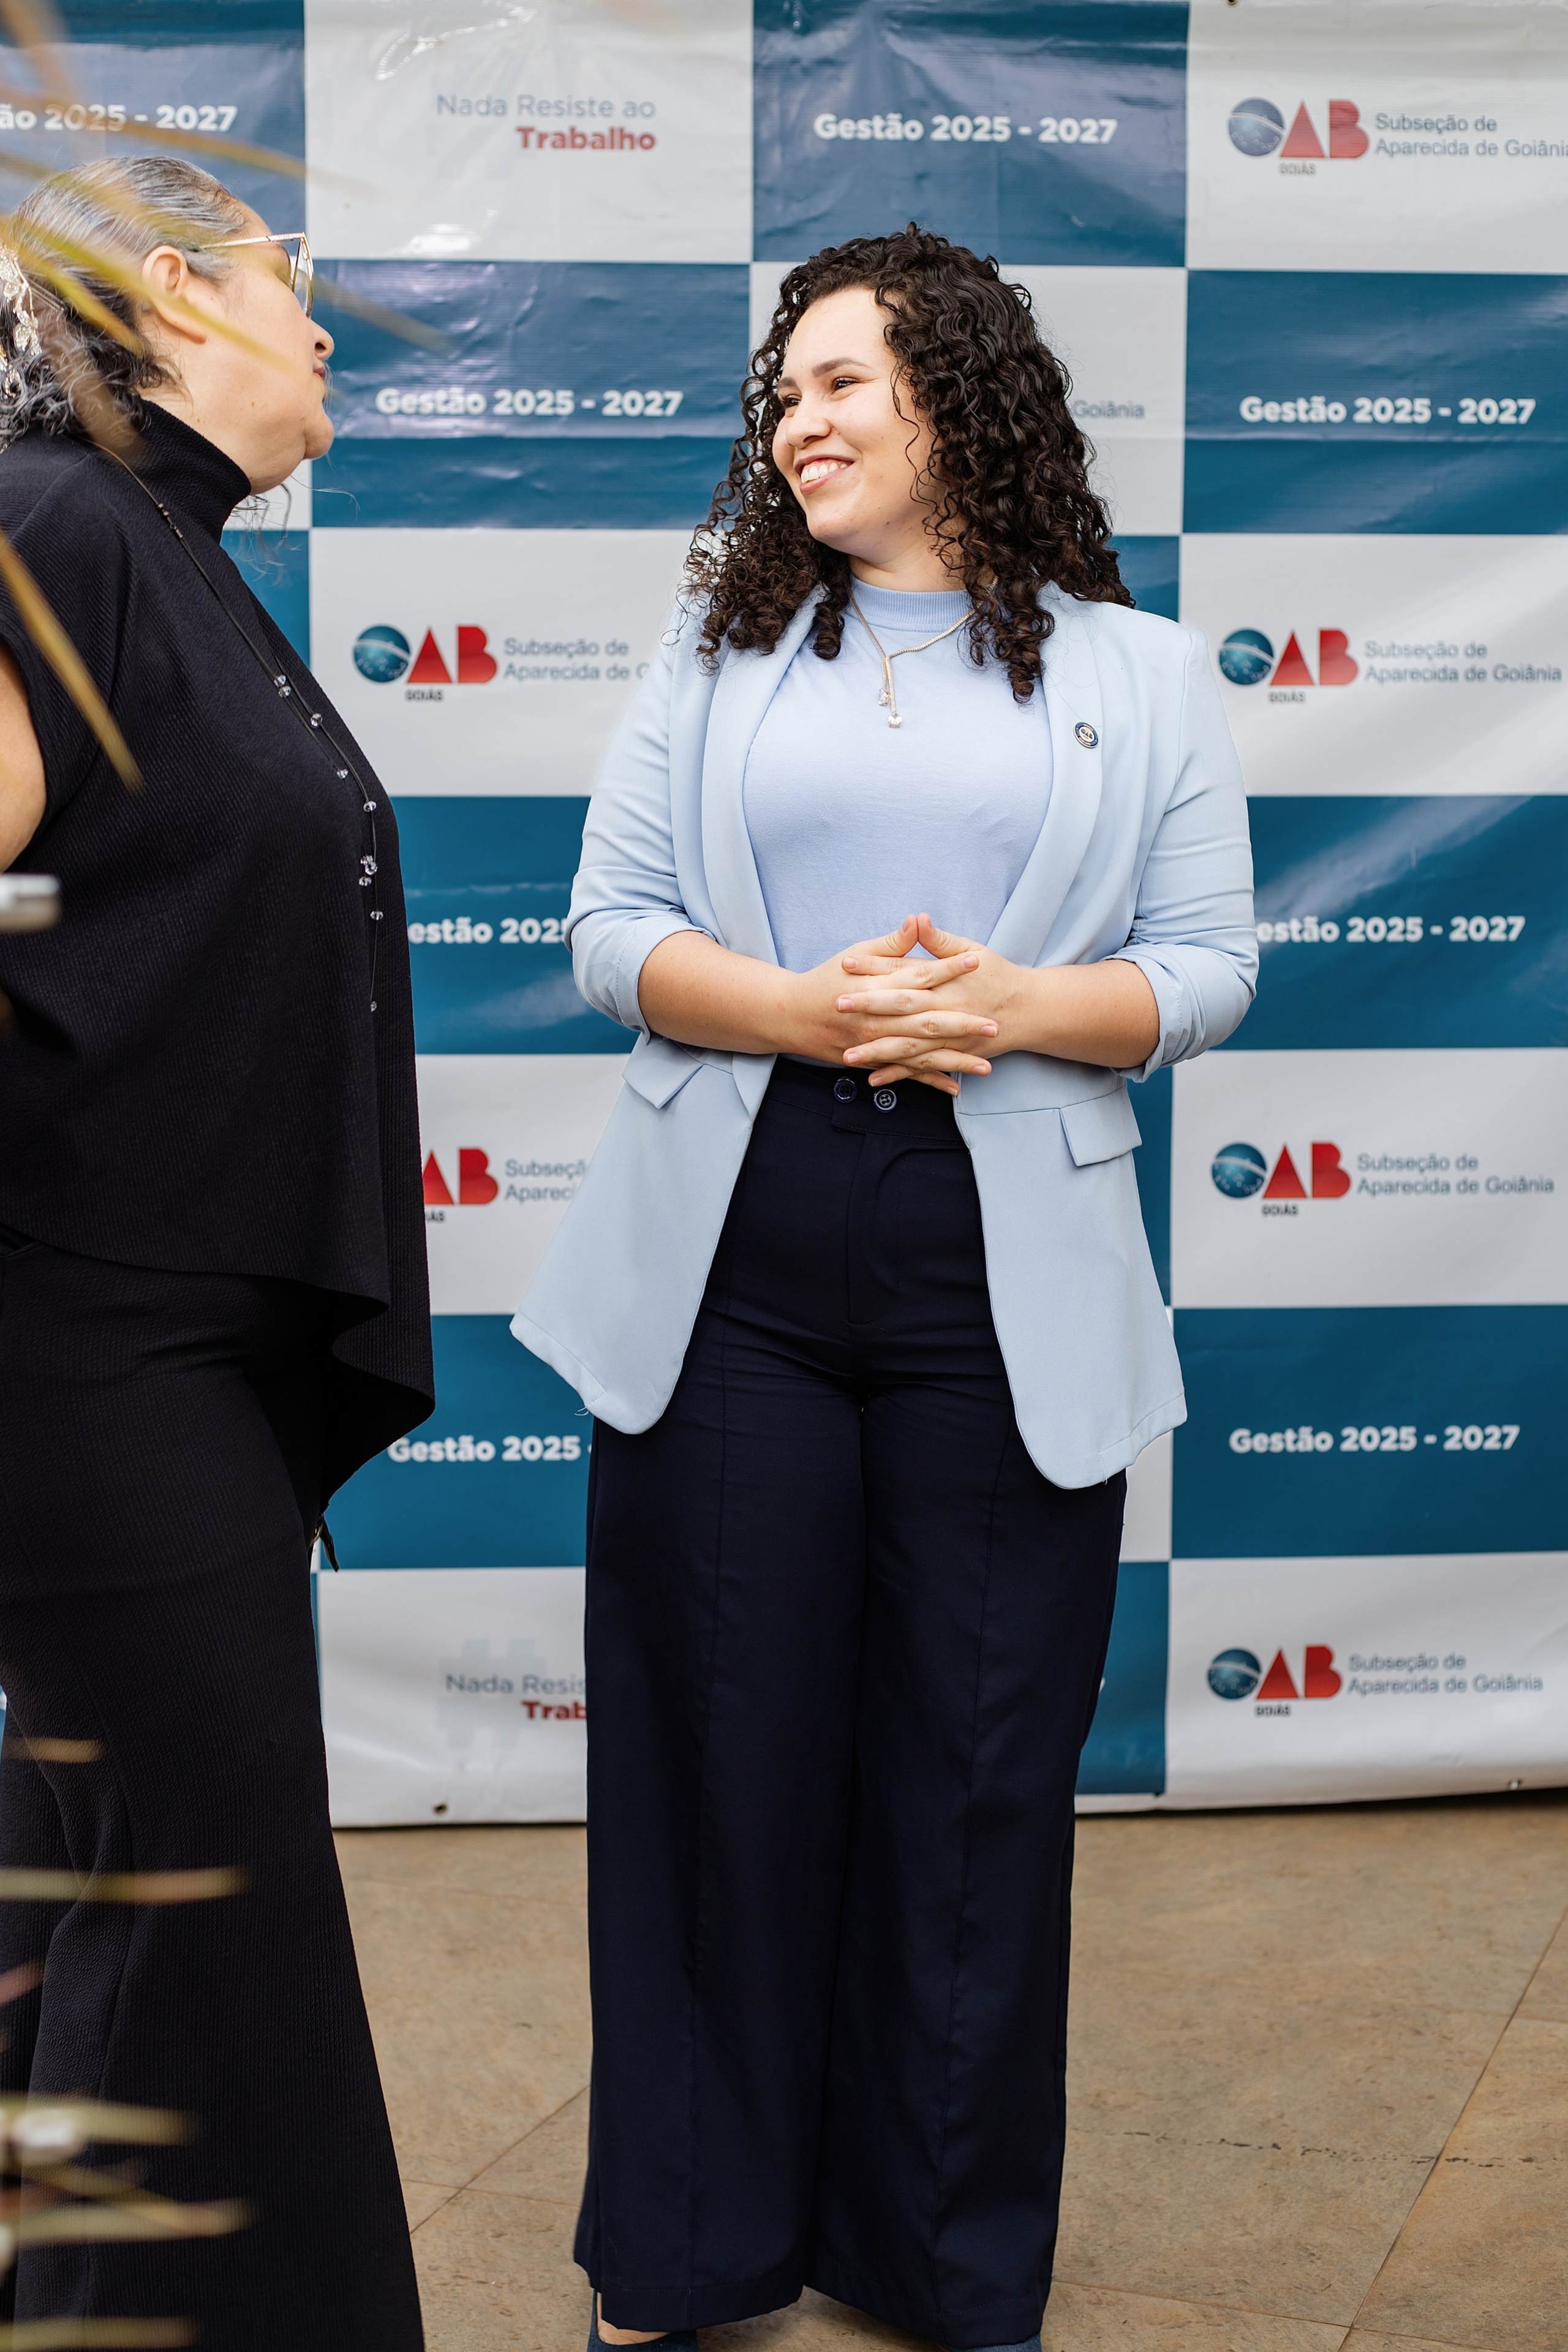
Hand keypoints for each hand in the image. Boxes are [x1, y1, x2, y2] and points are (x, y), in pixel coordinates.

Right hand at [783, 914, 999, 1096]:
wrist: (790, 1015)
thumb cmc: (826, 980)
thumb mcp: (855, 954)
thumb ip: (891, 943)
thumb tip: (917, 919)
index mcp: (878, 987)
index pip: (921, 975)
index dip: (950, 967)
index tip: (977, 960)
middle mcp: (879, 1019)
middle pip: (927, 1021)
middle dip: (963, 1024)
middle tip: (993, 1024)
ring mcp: (876, 1043)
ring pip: (922, 1054)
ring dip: (955, 1060)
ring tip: (986, 1065)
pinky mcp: (873, 1060)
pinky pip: (906, 1074)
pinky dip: (930, 1081)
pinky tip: (955, 1086)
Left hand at [838, 913, 1162, 1079]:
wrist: (1029, 1010)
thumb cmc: (997, 975)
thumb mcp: (971, 950)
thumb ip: (939, 940)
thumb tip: (917, 919)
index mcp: (946, 979)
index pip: (905, 970)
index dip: (875, 966)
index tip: (846, 962)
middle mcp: (946, 1008)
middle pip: (902, 1006)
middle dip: (869, 1005)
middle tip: (838, 1003)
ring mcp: (949, 1035)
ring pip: (908, 1043)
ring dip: (877, 1050)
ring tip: (846, 1053)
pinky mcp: (952, 1054)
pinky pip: (922, 1067)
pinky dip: (898, 1074)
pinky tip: (873, 1079)